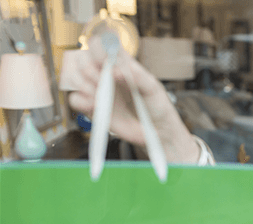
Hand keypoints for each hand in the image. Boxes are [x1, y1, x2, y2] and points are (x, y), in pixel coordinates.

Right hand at [67, 35, 198, 162]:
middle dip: (91, 69)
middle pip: (83, 58)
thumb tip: (115, 70)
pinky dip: (81, 101)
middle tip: (104, 81)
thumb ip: (137, 76)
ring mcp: (97, 90)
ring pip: (74, 76)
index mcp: (121, 63)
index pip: (102, 43)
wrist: (156, 130)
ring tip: (100, 95)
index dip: (100, 48)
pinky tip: (96, 105)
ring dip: (84, 84)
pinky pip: (74, 99)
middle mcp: (106, 73)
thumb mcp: (153, 88)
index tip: (107, 60)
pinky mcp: (92, 108)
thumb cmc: (157, 105)